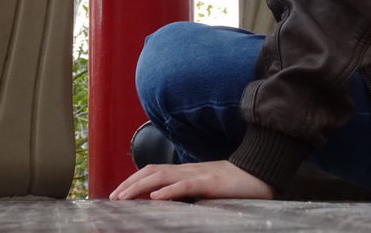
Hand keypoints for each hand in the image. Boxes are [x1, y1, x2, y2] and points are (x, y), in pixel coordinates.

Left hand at [109, 160, 273, 201]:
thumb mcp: (205, 187)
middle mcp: (187, 170)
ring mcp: (197, 175)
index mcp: (185, 171)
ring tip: (124, 197)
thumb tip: (167, 199)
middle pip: (151, 172)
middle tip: (112, 197)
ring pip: (162, 177)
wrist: (258, 172)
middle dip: (129, 183)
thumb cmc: (233, 183)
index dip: (133, 180)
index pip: (152, 171)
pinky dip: (169, 191)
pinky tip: (156, 198)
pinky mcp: (209, 183)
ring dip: (140, 186)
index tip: (117, 192)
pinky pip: (185, 186)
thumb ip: (187, 191)